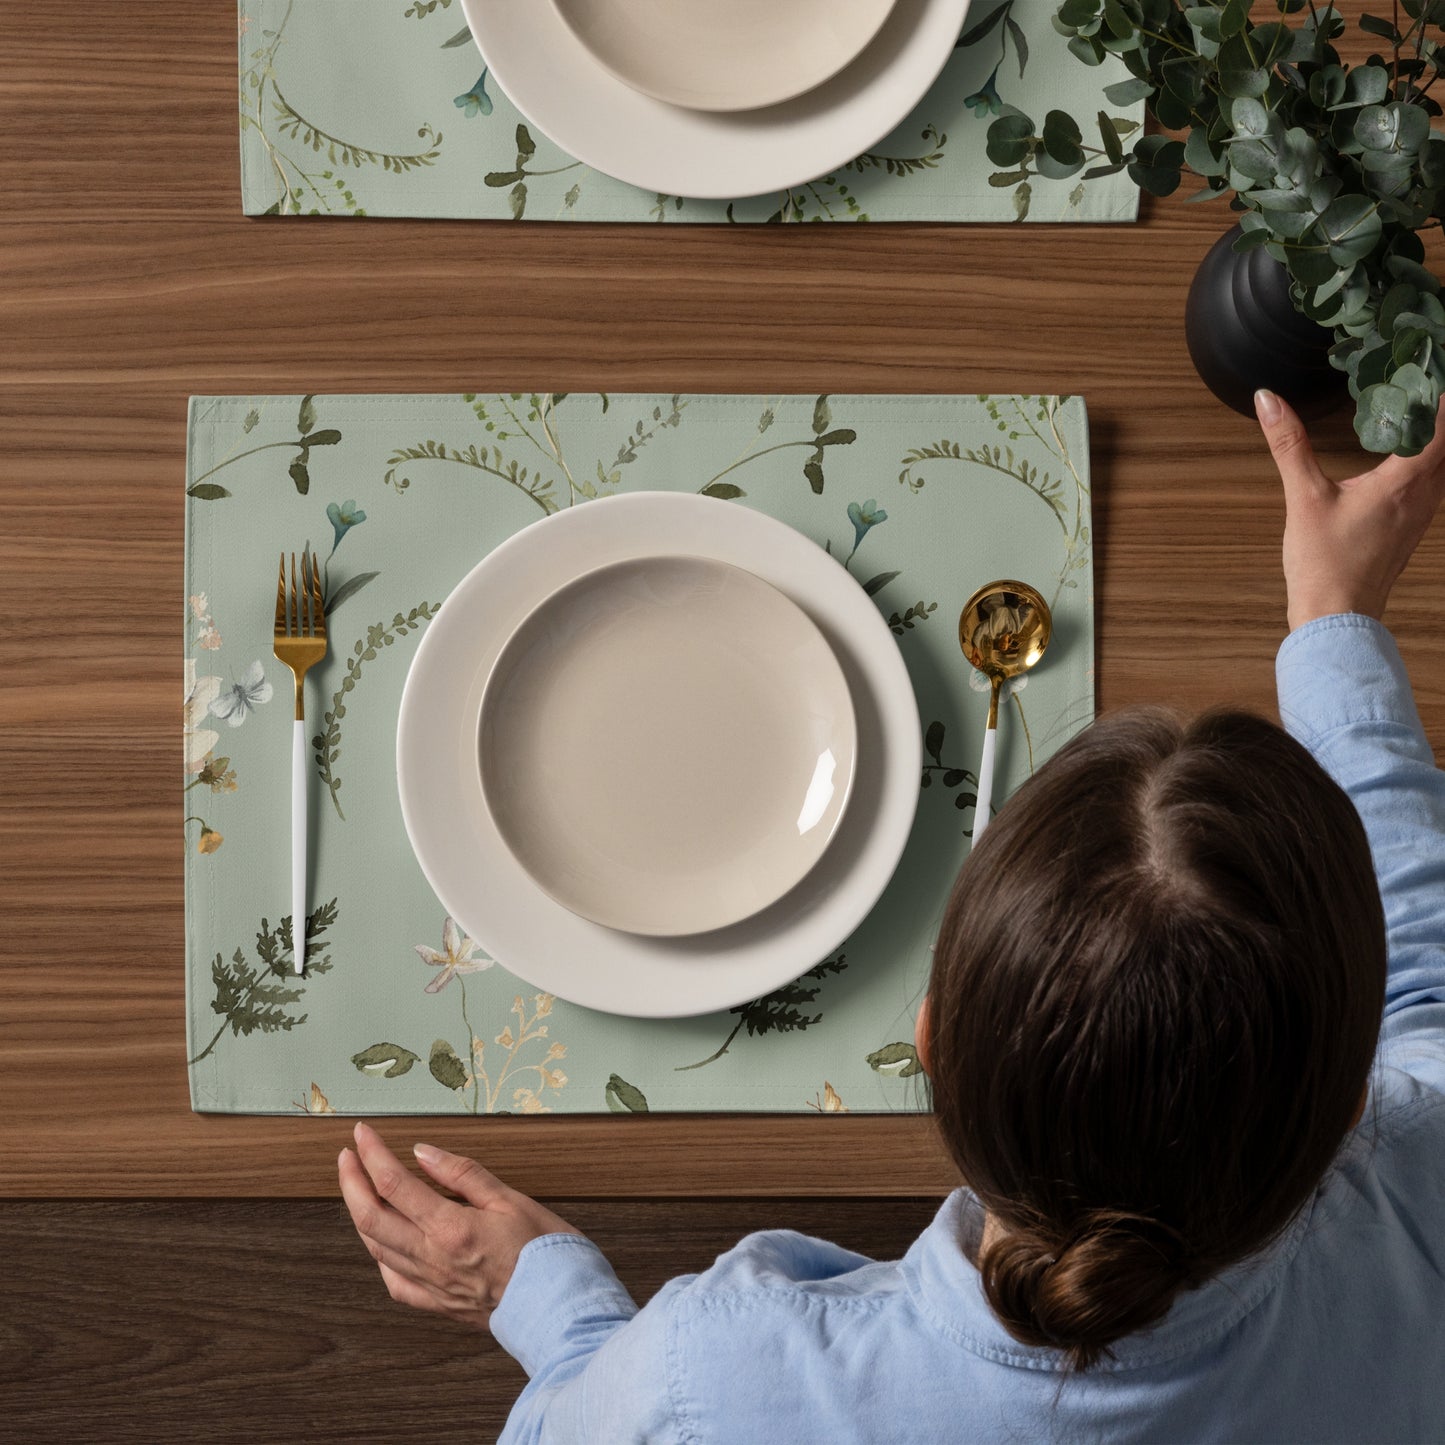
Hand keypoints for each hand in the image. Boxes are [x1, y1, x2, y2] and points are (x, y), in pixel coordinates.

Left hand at [338, 1121, 581, 1327]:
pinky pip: (395, 1282)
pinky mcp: (439, 1305)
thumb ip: (464, 1174)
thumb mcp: (511, 1199)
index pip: (394, 1184)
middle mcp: (432, 1259)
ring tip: (358, 1189)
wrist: (561, 1309)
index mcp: (450, 1228)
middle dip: (351, 1182)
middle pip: (371, 1217)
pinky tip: (382, 1244)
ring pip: (376, 1249)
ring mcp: (431, 1285)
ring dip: (360, 1214)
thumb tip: (423, 1153)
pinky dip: (380, 1257)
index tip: (364, 1133)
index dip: (373, 1154)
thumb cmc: (546, 1253)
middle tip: (347, 1156)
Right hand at [1255, 389, 1444, 630]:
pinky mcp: (1411, 528)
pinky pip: (1434, 483)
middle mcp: (1424, 496)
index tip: (1427, 367)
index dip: (1439, 394)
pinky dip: (1429, 460)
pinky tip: (1406, 456)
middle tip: (1420, 381)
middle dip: (1439, 412)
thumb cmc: (1325, 565)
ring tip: (1417, 410)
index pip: (1442, 425)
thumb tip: (1269, 400)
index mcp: (1405, 482)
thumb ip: (1289, 445)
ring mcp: (1422, 514)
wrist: (1336, 618)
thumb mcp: (1303, 498)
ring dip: (1437, 436)